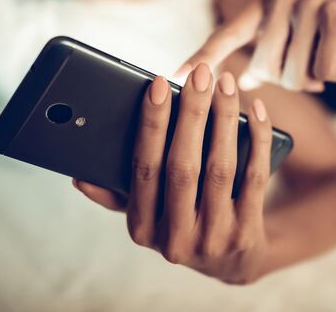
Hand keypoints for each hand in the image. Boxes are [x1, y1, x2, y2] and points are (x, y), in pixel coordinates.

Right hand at [73, 64, 274, 284]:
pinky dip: (256, 138)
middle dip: (192, 113)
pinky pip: (255, 176)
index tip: (157, 84)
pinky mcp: (248, 232)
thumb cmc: (181, 223)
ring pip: (220, 168)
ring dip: (224, 119)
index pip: (143, 169)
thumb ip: (116, 195)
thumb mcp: (146, 216)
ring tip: (225, 83)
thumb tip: (79, 176)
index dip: (150, 124)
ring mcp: (214, 238)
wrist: (233, 264)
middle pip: (183, 166)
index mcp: (141, 229)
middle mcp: (175, 239)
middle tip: (200, 73)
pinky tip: (255, 109)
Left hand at [174, 0, 335, 91]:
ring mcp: (306, 3)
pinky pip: (326, 70)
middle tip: (313, 68)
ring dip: (316, 78)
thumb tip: (244, 78)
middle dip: (292, 81)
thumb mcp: (299, 31)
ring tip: (330, 56)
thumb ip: (269, 50)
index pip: (225, 34)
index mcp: (264, 3)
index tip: (175, 76)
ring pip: (296, 75)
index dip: (201, 57)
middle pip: (268, 70)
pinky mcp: (335, 14)